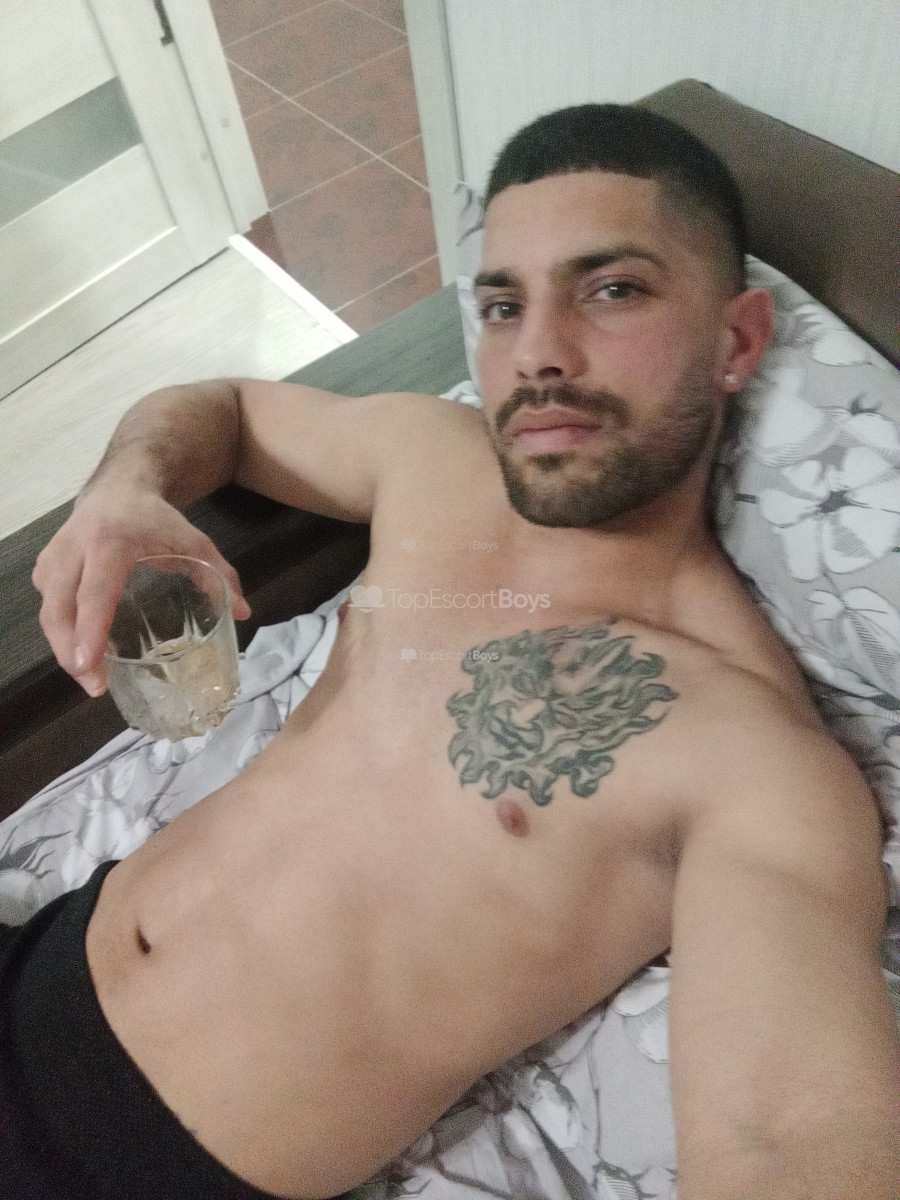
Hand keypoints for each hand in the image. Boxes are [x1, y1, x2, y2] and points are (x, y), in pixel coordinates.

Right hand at [32, 488, 250, 696]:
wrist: (120, 486)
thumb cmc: (156, 518)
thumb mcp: (194, 540)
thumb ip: (220, 575)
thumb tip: (244, 613)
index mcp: (110, 542)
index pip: (95, 593)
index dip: (90, 631)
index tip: (89, 666)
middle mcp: (74, 548)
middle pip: (59, 609)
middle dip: (71, 653)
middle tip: (95, 686)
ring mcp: (55, 556)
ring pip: (49, 611)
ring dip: (65, 648)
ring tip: (92, 677)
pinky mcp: (46, 566)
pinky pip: (48, 606)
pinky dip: (62, 633)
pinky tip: (84, 652)